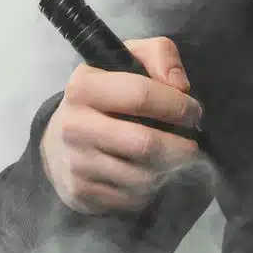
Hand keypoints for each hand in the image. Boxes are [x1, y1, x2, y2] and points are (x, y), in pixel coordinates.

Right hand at [40, 37, 204, 215]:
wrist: (59, 142)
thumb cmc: (105, 96)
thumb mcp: (128, 60)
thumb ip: (160, 55)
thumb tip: (180, 86)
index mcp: (83, 86)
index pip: (141, 95)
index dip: (177, 105)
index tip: (193, 112)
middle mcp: (74, 125)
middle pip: (145, 143)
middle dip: (181, 147)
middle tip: (191, 144)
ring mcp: (76, 163)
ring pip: (143, 175)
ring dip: (167, 170)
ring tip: (169, 158)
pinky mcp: (82, 193)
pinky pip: (133, 197)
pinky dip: (150, 189)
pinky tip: (147, 174)